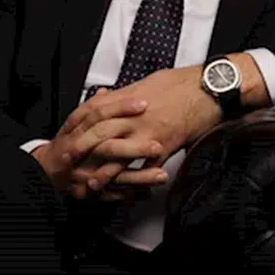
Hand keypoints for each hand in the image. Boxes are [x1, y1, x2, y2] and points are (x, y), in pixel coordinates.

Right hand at [31, 89, 170, 199]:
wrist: (45, 172)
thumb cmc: (63, 147)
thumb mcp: (73, 124)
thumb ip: (91, 109)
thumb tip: (106, 93)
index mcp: (77, 131)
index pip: (98, 114)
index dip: (120, 108)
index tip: (142, 104)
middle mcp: (81, 153)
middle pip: (109, 148)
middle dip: (135, 148)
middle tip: (158, 145)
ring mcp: (86, 174)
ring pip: (114, 176)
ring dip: (139, 177)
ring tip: (161, 174)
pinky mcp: (90, 192)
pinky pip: (112, 195)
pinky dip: (130, 195)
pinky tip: (147, 193)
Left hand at [70, 67, 222, 194]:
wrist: (207, 88)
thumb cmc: (181, 83)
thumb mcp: (148, 83)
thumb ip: (127, 94)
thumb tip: (113, 97)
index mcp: (129, 100)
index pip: (95, 112)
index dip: (79, 124)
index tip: (67, 134)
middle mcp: (135, 117)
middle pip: (101, 134)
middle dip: (83, 149)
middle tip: (69, 161)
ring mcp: (149, 133)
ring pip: (120, 155)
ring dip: (104, 171)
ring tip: (92, 183)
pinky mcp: (165, 147)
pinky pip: (146, 168)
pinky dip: (135, 181)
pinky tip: (127, 191)